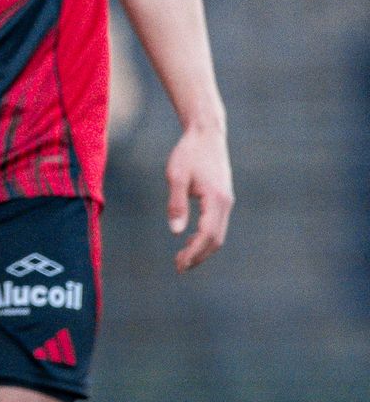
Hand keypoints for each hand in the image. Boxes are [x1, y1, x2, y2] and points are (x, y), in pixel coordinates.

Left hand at [166, 124, 233, 271]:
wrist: (206, 134)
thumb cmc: (188, 152)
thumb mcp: (176, 175)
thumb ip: (176, 203)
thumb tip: (176, 231)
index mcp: (216, 200)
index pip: (207, 235)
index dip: (194, 252)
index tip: (179, 264)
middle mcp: (226, 203)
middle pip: (216, 239)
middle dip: (199, 255)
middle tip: (180, 267)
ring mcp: (226, 201)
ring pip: (218, 233)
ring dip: (203, 248)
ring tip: (183, 258)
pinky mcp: (223, 198)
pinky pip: (217, 224)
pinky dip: (206, 236)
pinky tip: (191, 239)